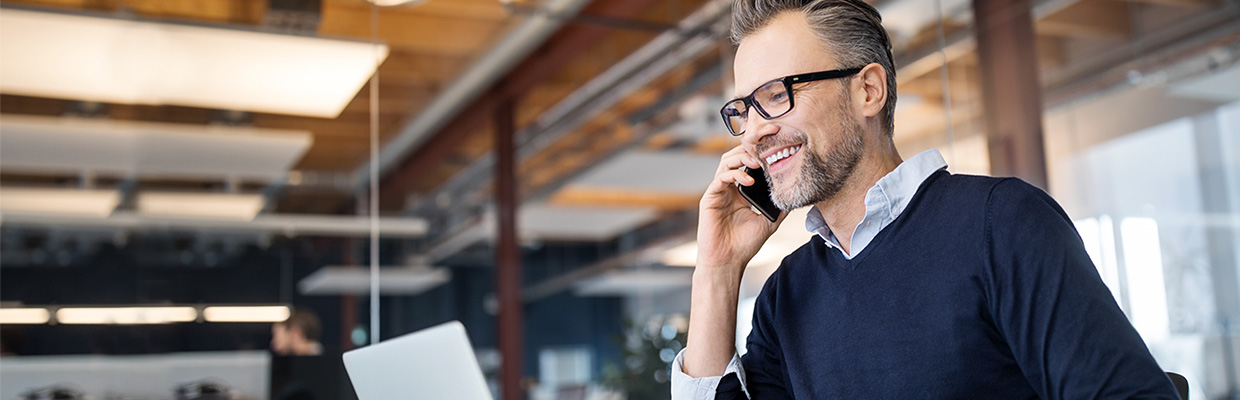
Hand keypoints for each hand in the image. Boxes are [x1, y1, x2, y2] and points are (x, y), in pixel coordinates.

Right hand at [696, 145, 785, 272]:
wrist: (728, 262)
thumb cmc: (744, 245)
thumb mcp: (769, 222)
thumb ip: (780, 207)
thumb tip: (796, 195)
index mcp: (740, 192)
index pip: (748, 164)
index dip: (759, 154)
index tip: (775, 148)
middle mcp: (728, 189)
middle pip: (735, 157)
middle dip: (750, 148)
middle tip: (766, 147)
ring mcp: (718, 192)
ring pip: (726, 162)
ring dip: (742, 158)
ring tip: (758, 162)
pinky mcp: (710, 198)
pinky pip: (720, 178)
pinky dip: (734, 175)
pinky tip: (749, 181)